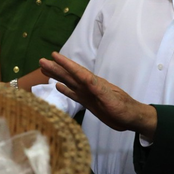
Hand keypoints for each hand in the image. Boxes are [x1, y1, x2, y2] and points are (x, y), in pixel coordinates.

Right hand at [39, 52, 156, 136]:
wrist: (131, 118)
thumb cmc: (123, 109)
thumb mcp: (111, 99)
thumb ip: (98, 89)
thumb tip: (85, 78)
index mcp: (94, 83)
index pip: (77, 71)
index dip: (65, 63)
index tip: (54, 55)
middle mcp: (88, 86)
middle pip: (69, 75)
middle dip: (56, 68)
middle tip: (41, 61)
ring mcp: (88, 94)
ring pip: (69, 82)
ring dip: (57, 76)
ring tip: (45, 69)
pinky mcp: (88, 102)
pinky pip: (74, 94)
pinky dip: (65, 90)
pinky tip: (58, 86)